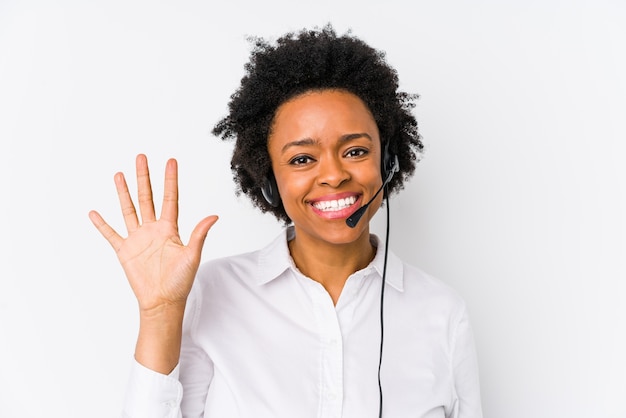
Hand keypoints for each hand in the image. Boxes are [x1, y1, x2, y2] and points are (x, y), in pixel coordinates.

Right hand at [89, 154, 217, 313]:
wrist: (163, 302)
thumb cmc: (180, 282)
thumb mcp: (192, 256)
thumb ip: (199, 234)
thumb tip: (214, 216)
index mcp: (170, 229)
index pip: (170, 198)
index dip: (170, 180)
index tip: (170, 161)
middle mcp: (153, 230)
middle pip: (147, 198)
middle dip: (144, 177)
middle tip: (141, 157)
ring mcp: (138, 239)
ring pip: (129, 210)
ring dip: (123, 193)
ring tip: (119, 174)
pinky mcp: (125, 251)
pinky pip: (111, 234)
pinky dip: (102, 224)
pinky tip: (94, 212)